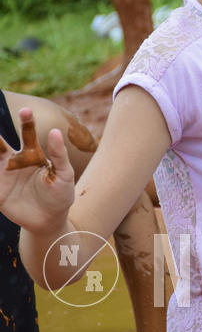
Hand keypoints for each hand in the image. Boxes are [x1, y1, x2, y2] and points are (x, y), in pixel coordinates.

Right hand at [0, 108, 73, 233]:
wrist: (50, 220)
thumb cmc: (60, 194)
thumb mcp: (64, 174)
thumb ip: (59, 155)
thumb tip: (55, 132)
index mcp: (32, 154)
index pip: (27, 133)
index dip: (26, 121)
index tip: (26, 111)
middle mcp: (14, 161)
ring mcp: (3, 176)